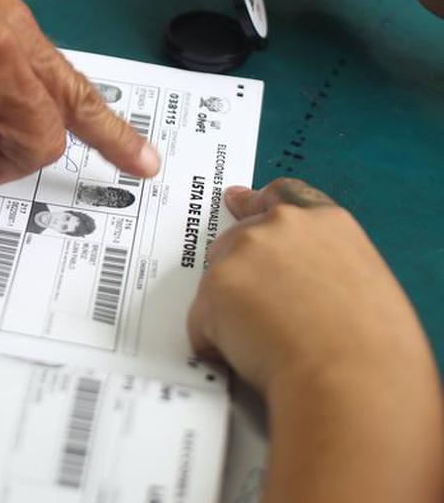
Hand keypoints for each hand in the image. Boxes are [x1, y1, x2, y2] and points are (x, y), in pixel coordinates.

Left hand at [187, 178, 442, 501]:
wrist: (352, 379)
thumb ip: (324, 266)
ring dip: (232, 313)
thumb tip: (300, 283)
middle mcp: (281, 227)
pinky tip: (252, 360)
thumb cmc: (374, 349)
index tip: (237, 200)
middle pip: (237, 240)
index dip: (254, 203)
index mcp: (327, 222)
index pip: (282, 198)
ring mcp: (243, 254)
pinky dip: (218, 345)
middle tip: (254, 310)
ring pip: (218, 284)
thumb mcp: (364, 285)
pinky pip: (203, 323)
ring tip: (274, 344)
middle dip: (240, 274)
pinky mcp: (214, 288)